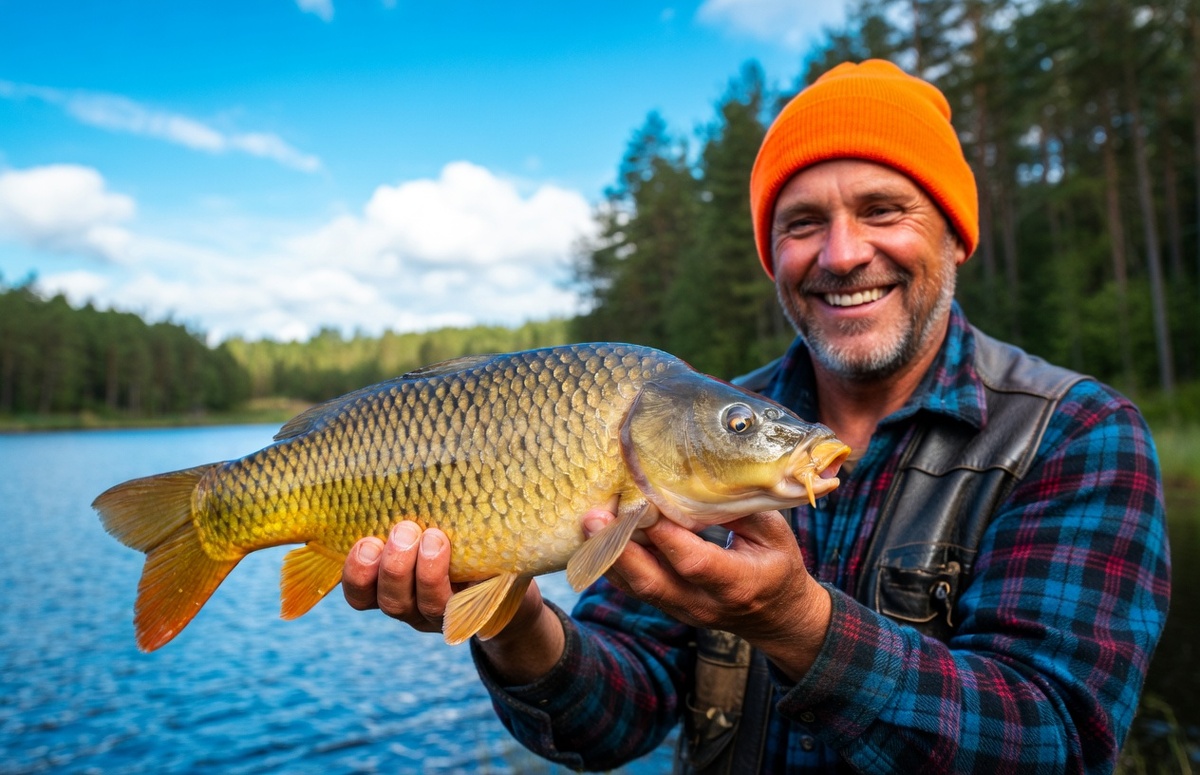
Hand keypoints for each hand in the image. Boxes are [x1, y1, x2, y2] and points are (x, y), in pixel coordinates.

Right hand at [342, 520, 564, 682]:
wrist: (505, 569)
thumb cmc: (451, 531)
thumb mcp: (424, 519)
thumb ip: (404, 506)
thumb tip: (386, 460)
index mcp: (388, 585)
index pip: (360, 593)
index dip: (356, 574)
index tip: (365, 542)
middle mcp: (413, 604)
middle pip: (390, 602)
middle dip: (393, 567)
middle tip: (403, 531)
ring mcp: (446, 611)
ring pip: (427, 605)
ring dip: (426, 572)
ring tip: (434, 537)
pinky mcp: (478, 608)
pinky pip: (466, 605)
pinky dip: (462, 579)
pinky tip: (461, 552)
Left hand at [589, 509, 831, 680]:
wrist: (776, 617)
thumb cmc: (777, 566)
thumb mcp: (774, 534)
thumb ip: (741, 509)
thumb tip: (707, 475)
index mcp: (738, 583)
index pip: (695, 563)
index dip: (667, 538)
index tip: (644, 505)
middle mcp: (704, 603)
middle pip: (653, 581)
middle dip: (619, 549)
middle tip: (594, 517)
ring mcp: (683, 609)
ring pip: (637, 587)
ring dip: (608, 554)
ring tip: (587, 522)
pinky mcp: (668, 607)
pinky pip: (634, 588)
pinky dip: (614, 563)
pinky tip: (597, 538)